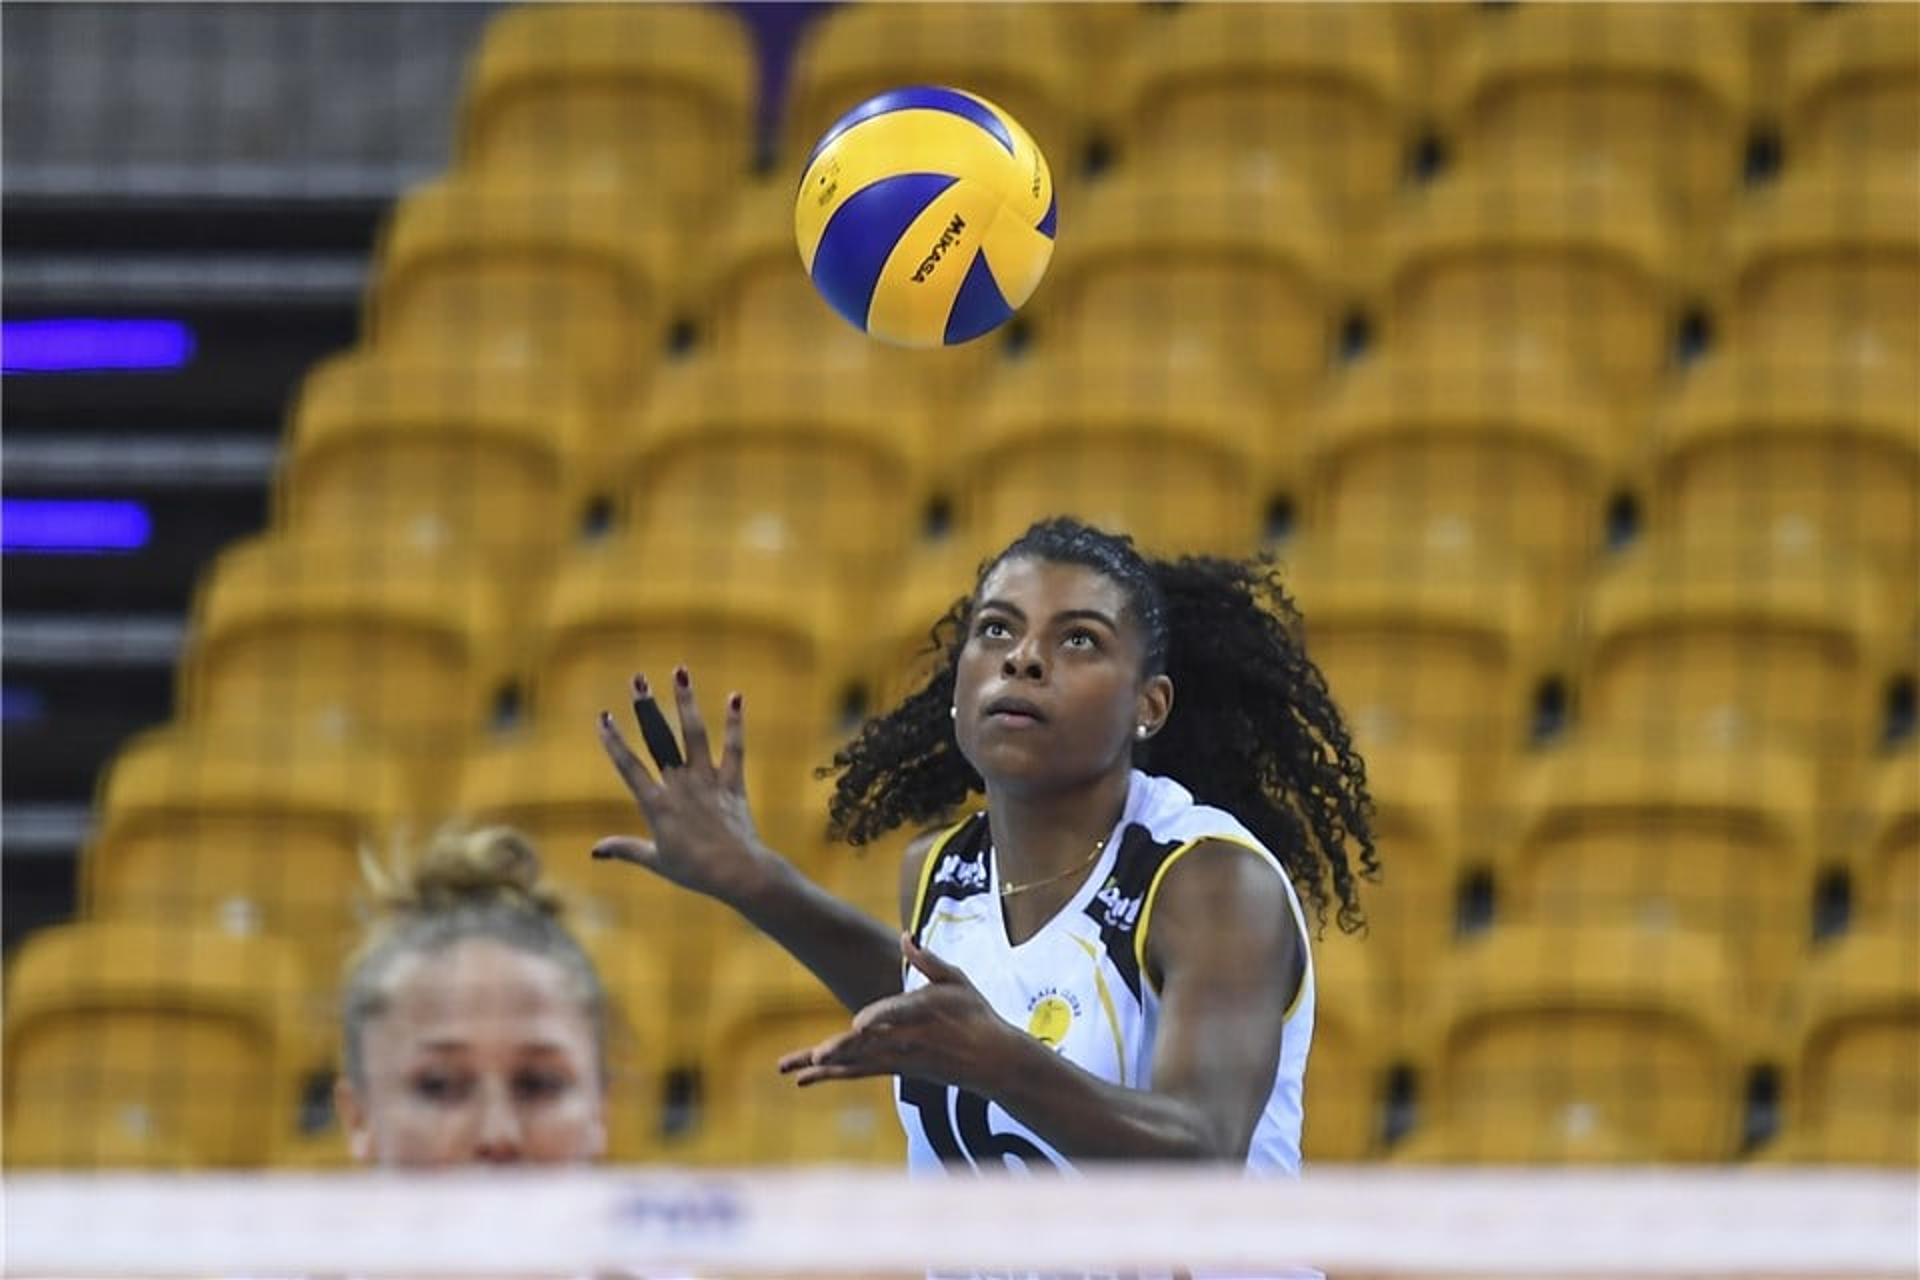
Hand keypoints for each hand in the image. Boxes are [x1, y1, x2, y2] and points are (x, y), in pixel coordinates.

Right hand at [593, 668, 776, 906]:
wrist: (738, 874)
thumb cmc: (695, 871)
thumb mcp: (656, 861)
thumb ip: (625, 849)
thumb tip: (595, 851)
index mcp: (657, 806)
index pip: (629, 767)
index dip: (614, 741)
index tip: (603, 717)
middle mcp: (680, 787)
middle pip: (658, 740)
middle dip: (646, 707)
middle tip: (636, 679)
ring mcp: (708, 782)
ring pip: (694, 735)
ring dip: (686, 702)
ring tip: (680, 672)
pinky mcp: (732, 783)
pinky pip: (734, 749)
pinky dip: (735, 723)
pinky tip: (735, 698)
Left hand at [777, 933, 1013, 1094]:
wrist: (991, 1061)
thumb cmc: (975, 1014)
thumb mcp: (957, 980)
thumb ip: (928, 961)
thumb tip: (905, 936)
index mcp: (923, 1012)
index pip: (896, 1014)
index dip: (877, 1018)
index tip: (857, 1024)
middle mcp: (906, 1040)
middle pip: (869, 1046)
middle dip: (842, 1050)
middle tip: (817, 1056)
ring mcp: (898, 1059)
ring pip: (856, 1063)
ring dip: (822, 1065)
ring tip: (788, 1068)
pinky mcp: (894, 1070)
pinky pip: (857, 1073)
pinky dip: (830, 1075)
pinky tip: (803, 1078)